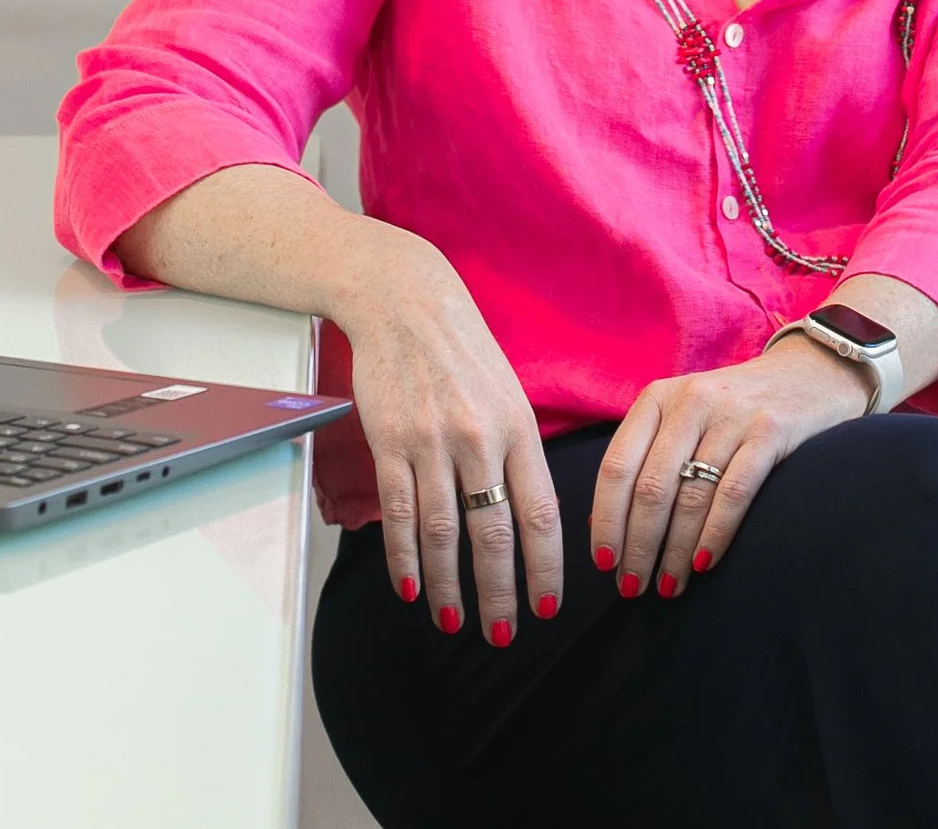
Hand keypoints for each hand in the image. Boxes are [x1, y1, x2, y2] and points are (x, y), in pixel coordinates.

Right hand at [335, 221, 562, 645]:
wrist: (406, 302)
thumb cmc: (464, 352)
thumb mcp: (509, 395)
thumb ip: (519, 453)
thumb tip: (531, 518)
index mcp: (519, 429)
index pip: (540, 513)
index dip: (544, 567)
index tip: (546, 607)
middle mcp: (480, 439)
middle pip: (493, 535)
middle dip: (499, 594)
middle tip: (503, 634)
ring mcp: (432, 442)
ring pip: (443, 533)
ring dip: (449, 586)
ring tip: (454, 621)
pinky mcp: (390, 442)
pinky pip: (399, 513)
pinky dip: (404, 559)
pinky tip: (411, 588)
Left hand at [590, 332, 870, 596]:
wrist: (808, 374)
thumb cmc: (731, 409)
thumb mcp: (683, 417)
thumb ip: (647, 459)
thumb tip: (603, 526)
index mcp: (658, 397)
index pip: (617, 465)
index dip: (606, 519)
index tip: (602, 563)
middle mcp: (690, 401)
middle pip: (651, 487)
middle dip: (639, 546)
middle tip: (632, 588)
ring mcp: (731, 415)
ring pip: (691, 496)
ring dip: (674, 552)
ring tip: (668, 587)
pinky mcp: (770, 431)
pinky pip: (734, 494)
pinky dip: (715, 535)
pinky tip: (703, 564)